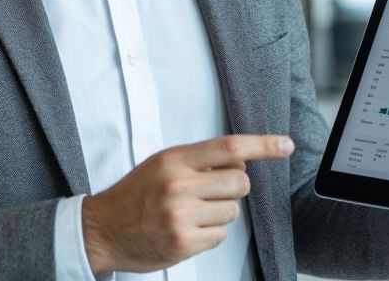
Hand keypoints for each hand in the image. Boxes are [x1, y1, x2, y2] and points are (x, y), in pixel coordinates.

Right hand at [81, 134, 294, 272]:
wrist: (103, 229)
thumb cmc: (135, 194)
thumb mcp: (162, 164)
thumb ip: (199, 160)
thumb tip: (242, 161)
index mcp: (174, 160)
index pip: (230, 147)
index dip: (263, 145)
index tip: (285, 145)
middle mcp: (178, 185)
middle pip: (240, 182)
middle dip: (233, 188)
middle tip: (211, 192)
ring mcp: (181, 216)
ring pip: (232, 212)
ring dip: (219, 213)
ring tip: (191, 212)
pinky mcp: (183, 243)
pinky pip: (220, 236)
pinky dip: (210, 234)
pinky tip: (187, 230)